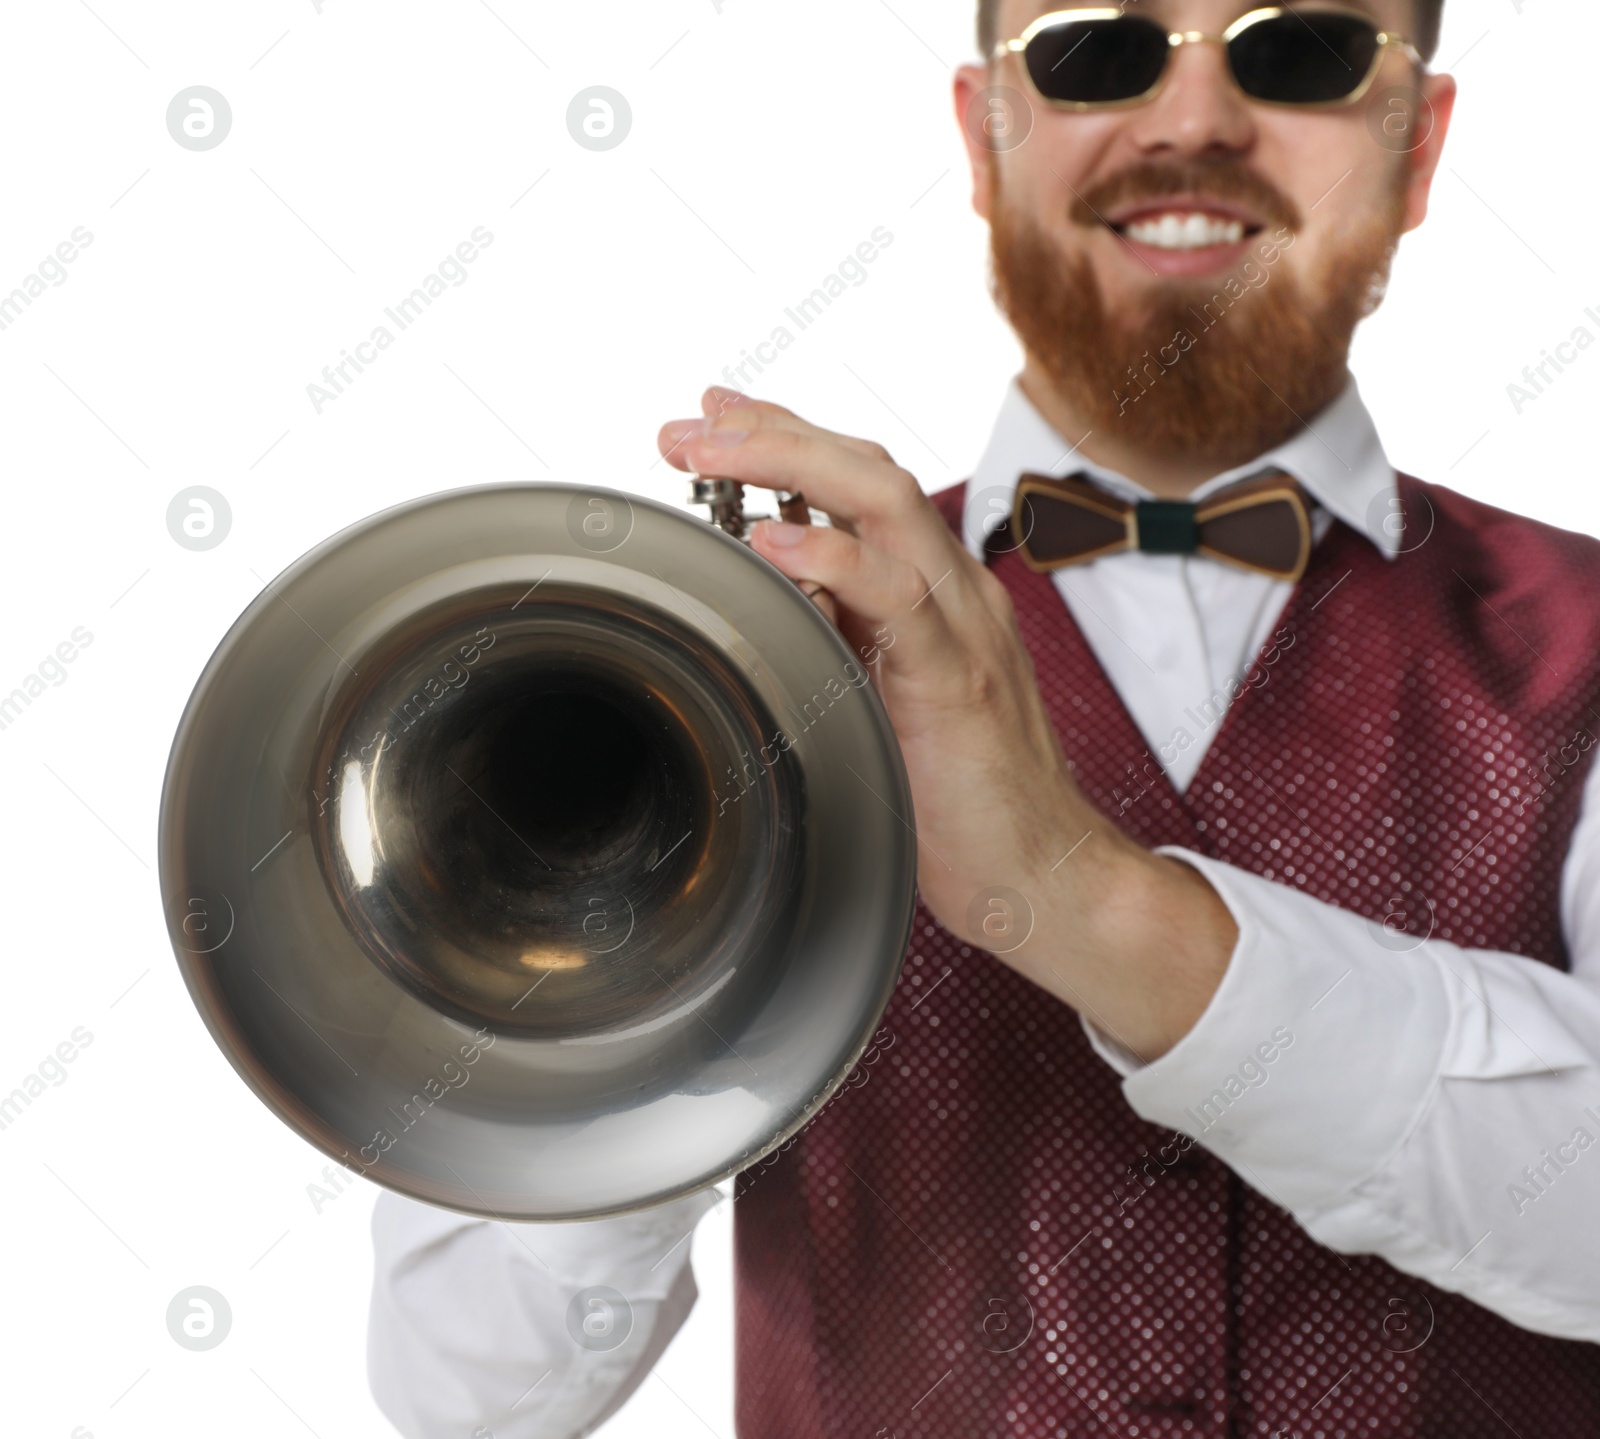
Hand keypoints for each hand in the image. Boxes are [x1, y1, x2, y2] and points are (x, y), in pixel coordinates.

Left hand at [657, 388, 1235, 1060]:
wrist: (1042, 871)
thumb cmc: (959, 796)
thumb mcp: (884, 695)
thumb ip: (844, 636)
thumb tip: (770, 591)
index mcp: (937, 592)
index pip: (865, 482)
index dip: (790, 437)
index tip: (715, 418)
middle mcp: (956, 592)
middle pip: (870, 469)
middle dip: (773, 431)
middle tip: (690, 423)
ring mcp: (963, 628)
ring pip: (886, 504)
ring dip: (789, 462)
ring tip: (711, 452)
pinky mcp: (958, 682)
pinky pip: (898, 599)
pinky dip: (834, 556)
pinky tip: (774, 537)